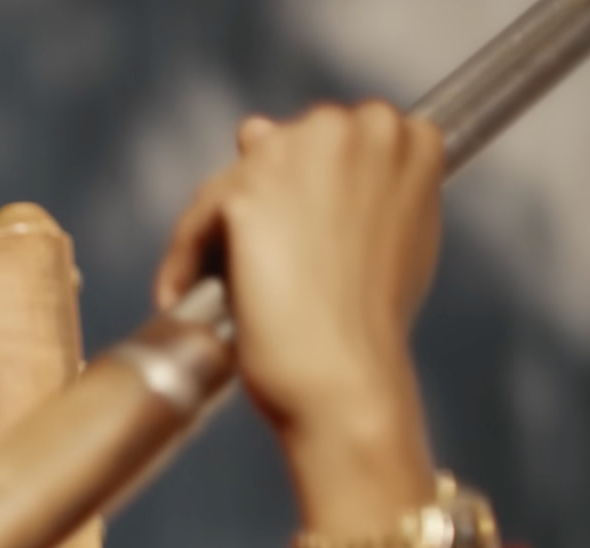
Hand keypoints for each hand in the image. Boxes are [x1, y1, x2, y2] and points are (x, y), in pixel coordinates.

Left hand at [154, 101, 444, 536]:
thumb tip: (256, 131)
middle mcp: (356, 127)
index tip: (297, 238)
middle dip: (257, 207)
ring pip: (228, 185)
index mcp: (406, 133)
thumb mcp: (386, 231)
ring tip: (222, 289)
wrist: (346, 377)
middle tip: (257, 270)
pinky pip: (196, 223)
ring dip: (216, 237)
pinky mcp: (247, 194)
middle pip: (271, 152)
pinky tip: (183, 296)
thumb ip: (345, 179)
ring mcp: (300, 155)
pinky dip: (183, 261)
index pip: (324, 141)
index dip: (303, 194)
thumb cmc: (369, 320)